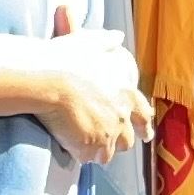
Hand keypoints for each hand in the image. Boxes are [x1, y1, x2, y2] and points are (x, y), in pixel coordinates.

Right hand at [31, 10, 149, 165]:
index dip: (144, 126)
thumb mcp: (90, 42)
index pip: (143, 115)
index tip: (145, 134)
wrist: (48, 78)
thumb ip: (106, 42)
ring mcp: (107, 133)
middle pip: (127, 141)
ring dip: (97, 150)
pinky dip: (78, 153)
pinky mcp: (89, 146)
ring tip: (83, 146)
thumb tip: (118, 36)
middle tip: (105, 142)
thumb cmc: (66, 58)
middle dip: (116, 142)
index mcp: (125, 93)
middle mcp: (121, 116)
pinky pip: (85, 158)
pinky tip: (68, 145)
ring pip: (106, 153)